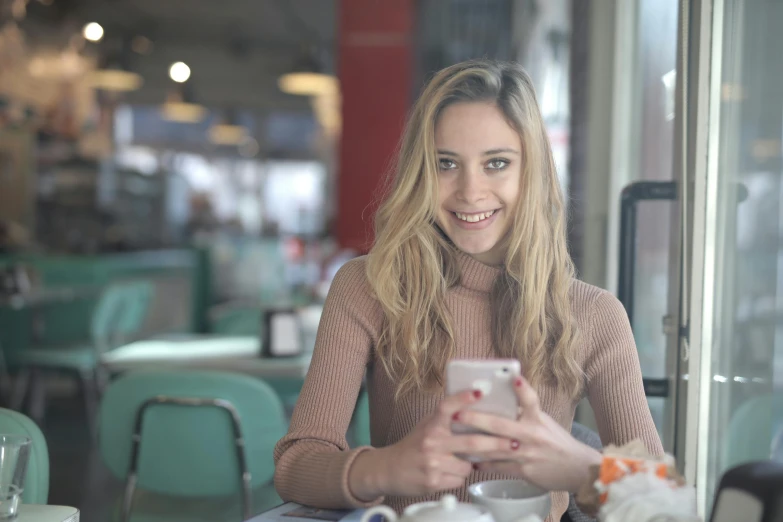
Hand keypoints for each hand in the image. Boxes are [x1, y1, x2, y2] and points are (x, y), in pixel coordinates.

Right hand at [348, 390, 513, 499]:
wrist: (389, 469)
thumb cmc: (413, 445)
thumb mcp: (426, 426)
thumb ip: (446, 419)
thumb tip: (475, 405)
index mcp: (431, 425)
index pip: (448, 406)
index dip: (463, 398)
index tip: (480, 391)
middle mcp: (431, 442)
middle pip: (471, 441)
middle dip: (497, 443)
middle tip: (513, 442)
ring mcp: (433, 463)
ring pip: (468, 464)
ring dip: (472, 463)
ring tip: (462, 459)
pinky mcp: (434, 482)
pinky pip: (459, 479)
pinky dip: (459, 475)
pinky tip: (449, 471)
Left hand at [461, 376, 601, 492]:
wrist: (577, 469)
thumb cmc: (556, 441)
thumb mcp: (544, 422)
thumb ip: (524, 413)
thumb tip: (500, 401)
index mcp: (538, 419)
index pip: (531, 400)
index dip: (523, 389)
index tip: (514, 378)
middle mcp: (533, 435)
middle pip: (501, 425)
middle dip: (477, 419)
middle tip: (457, 414)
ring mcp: (527, 454)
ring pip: (495, 448)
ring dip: (474, 443)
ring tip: (455, 438)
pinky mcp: (524, 471)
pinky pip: (499, 466)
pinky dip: (484, 464)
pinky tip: (471, 461)